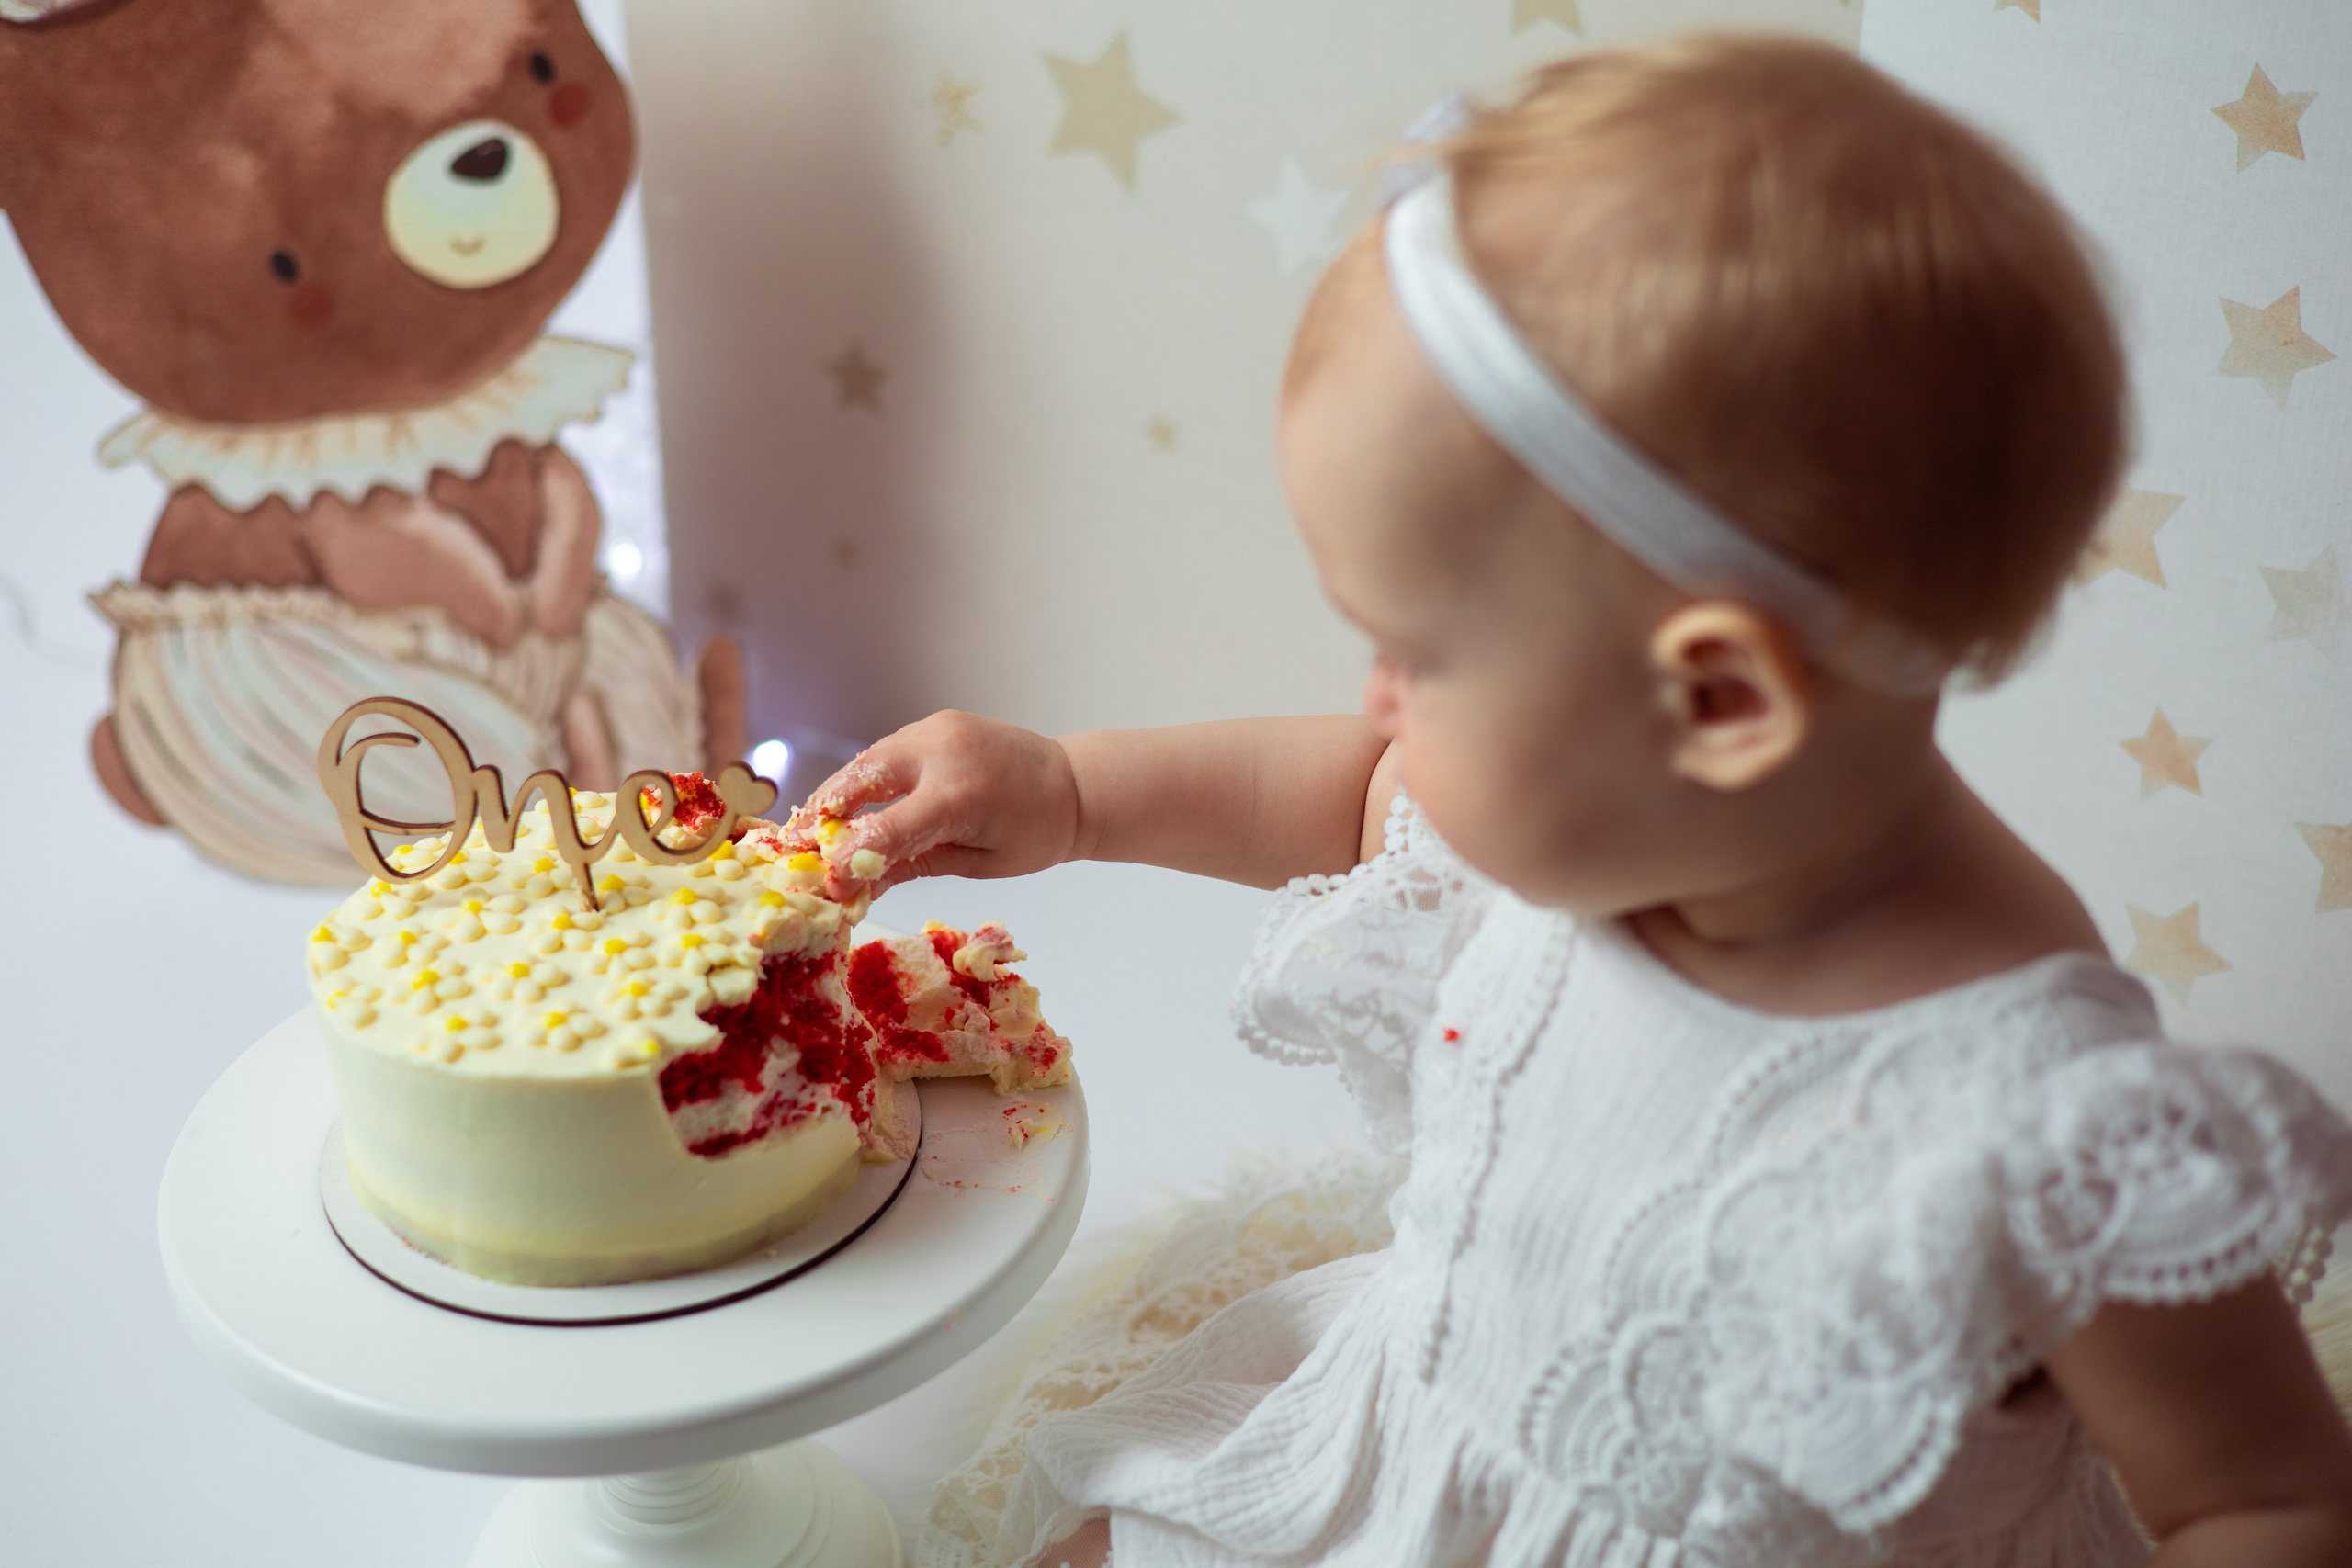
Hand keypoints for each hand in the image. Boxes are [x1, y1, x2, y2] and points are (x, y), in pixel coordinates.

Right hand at [802, 711, 1082, 894]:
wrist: (1074, 785)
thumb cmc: (1035, 833)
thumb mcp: (975, 862)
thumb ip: (912, 865)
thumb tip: (856, 886)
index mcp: (960, 794)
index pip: (884, 828)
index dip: (847, 857)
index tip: (827, 884)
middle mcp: (942, 751)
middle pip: (860, 780)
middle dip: (824, 814)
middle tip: (799, 847)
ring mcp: (937, 729)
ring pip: (868, 762)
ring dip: (840, 795)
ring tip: (819, 831)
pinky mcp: (936, 723)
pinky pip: (888, 752)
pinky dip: (867, 779)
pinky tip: (854, 806)